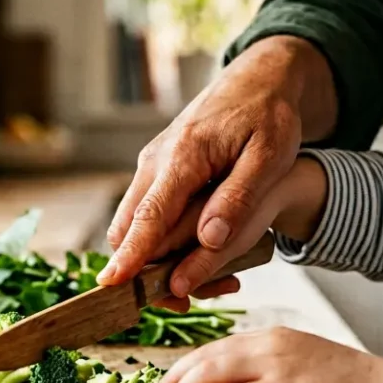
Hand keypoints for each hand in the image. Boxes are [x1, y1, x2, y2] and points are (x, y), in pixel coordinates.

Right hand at [101, 36, 335, 298]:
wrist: (258, 80)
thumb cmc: (269, 115)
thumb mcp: (270, 156)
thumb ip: (238, 197)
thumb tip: (210, 239)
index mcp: (183, 156)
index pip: (149, 215)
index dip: (131, 254)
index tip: (112, 284)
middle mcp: (157, 160)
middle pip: (128, 226)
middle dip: (145, 271)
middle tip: (188, 302)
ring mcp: (153, 165)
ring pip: (134, 224)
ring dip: (158, 260)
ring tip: (217, 279)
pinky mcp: (158, 170)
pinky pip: (149, 213)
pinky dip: (165, 241)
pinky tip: (206, 251)